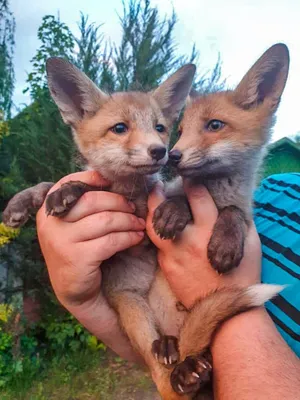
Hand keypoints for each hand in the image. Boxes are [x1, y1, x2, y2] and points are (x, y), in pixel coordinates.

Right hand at [36, 170, 144, 360]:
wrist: (74, 290)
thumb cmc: (79, 250)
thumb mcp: (73, 225)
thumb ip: (83, 204)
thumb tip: (110, 179)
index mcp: (47, 209)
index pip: (69, 183)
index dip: (93, 177)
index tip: (113, 181)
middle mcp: (50, 223)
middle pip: (93, 200)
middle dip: (119, 202)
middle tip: (134, 208)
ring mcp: (61, 241)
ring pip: (105, 220)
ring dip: (128, 220)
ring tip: (139, 224)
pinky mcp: (77, 258)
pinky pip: (110, 241)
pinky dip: (128, 237)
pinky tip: (136, 238)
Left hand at [147, 181, 260, 307]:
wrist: (225, 309)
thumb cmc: (242, 275)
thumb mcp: (250, 244)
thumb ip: (238, 222)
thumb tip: (230, 206)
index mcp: (210, 229)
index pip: (197, 197)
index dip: (192, 185)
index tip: (188, 179)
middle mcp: (188, 239)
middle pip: (166, 208)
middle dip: (159, 192)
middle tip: (157, 184)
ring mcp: (173, 254)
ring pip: (153, 226)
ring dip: (150, 211)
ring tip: (150, 202)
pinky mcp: (165, 266)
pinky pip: (157, 245)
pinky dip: (157, 233)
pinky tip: (159, 228)